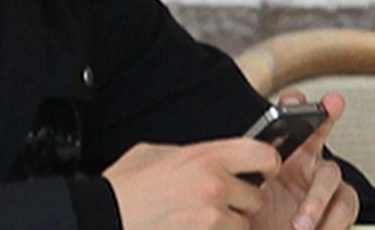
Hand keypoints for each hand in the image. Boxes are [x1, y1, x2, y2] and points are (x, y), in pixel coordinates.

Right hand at [104, 138, 281, 228]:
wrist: (107, 216)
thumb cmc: (126, 186)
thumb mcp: (157, 153)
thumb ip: (191, 155)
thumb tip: (209, 159)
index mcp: (204, 157)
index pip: (261, 154)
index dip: (267, 162)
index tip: (263, 169)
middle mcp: (214, 185)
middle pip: (256, 196)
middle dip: (241, 201)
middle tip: (220, 201)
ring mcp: (211, 218)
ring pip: (243, 224)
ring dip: (229, 224)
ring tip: (201, 219)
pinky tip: (192, 227)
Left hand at [248, 91, 359, 229]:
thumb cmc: (254, 222)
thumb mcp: (244, 201)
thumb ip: (246, 185)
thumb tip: (240, 179)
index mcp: (282, 157)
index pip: (288, 126)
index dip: (294, 107)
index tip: (293, 99)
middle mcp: (306, 166)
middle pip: (319, 136)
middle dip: (326, 117)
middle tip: (331, 104)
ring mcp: (324, 187)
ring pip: (332, 177)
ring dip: (317, 201)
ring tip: (300, 225)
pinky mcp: (338, 211)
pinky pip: (344, 209)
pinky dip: (332, 224)